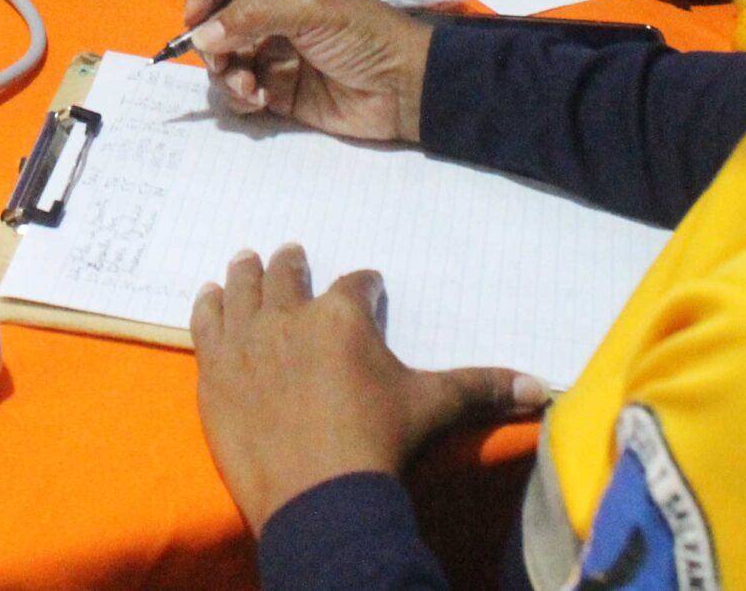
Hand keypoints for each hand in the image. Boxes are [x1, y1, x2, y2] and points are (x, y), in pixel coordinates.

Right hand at [183, 0, 431, 142]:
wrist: (406, 89)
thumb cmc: (365, 35)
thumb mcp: (313, 11)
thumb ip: (254, 16)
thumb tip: (201, 35)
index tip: (192, 22)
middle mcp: (270, 18)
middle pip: (216, 26)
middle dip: (213, 47)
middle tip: (226, 64)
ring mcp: (272, 57)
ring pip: (224, 64)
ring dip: (227, 77)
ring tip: (251, 88)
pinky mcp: (278, 93)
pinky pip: (240, 95)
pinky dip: (241, 99)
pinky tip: (263, 102)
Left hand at [193, 244, 547, 533]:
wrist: (318, 492)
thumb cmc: (380, 442)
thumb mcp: (433, 408)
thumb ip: (479, 387)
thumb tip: (539, 385)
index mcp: (343, 316)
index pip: (356, 285)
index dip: (364, 285)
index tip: (366, 284)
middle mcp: (290, 317)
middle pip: (288, 277)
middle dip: (292, 264)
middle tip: (289, 252)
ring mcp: (246, 342)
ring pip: (242, 291)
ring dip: (245, 273)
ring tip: (245, 260)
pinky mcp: (215, 371)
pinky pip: (206, 324)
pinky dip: (207, 306)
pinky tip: (206, 296)